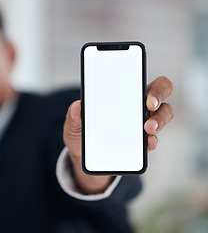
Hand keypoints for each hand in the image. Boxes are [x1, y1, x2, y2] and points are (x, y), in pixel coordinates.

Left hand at [63, 76, 173, 193]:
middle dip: (159, 95)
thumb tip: (76, 107)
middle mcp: (136, 104)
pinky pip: (153, 139)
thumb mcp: (73, 124)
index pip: (141, 78)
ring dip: (159, 120)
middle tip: (150, 106)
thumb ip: (73, 116)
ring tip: (148, 129)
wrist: (82, 156)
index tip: (145, 93)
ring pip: (163, 114)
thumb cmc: (80, 132)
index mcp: (120, 93)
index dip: (146, 80)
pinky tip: (147, 143)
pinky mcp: (142, 142)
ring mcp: (142, 122)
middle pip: (160, 91)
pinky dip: (152, 141)